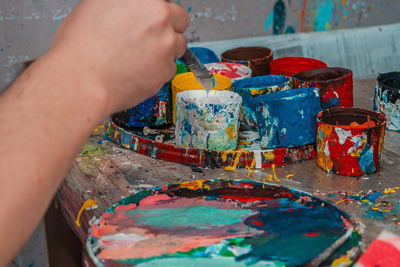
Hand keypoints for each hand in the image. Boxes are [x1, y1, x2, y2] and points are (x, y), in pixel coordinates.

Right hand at [47, 0, 188, 113]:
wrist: (81, 80)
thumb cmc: (80, 48)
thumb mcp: (96, 7)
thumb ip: (124, 5)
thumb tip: (133, 9)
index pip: (165, 0)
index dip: (157, 10)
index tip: (153, 18)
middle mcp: (159, 16)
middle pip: (180, 18)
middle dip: (169, 27)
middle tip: (152, 36)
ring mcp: (166, 43)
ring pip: (179, 44)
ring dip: (167, 48)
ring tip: (143, 56)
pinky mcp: (167, 68)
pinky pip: (171, 67)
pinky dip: (159, 70)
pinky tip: (139, 70)